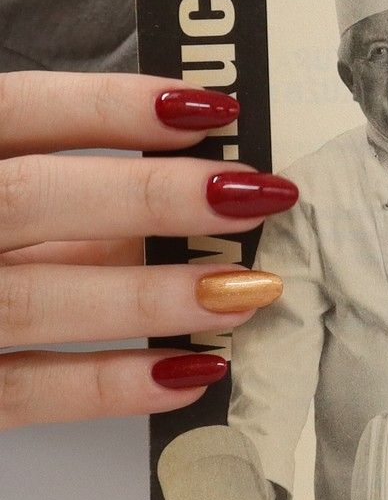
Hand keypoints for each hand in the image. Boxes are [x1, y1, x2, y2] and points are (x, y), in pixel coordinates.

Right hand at [0, 75, 295, 427]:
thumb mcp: (5, 212)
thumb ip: (70, 205)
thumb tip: (198, 200)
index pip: (15, 110)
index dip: (110, 107)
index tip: (212, 111)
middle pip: (28, 197)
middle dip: (148, 196)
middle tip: (252, 197)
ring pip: (30, 300)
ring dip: (147, 297)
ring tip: (243, 293)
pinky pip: (24, 392)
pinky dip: (113, 384)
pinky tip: (194, 372)